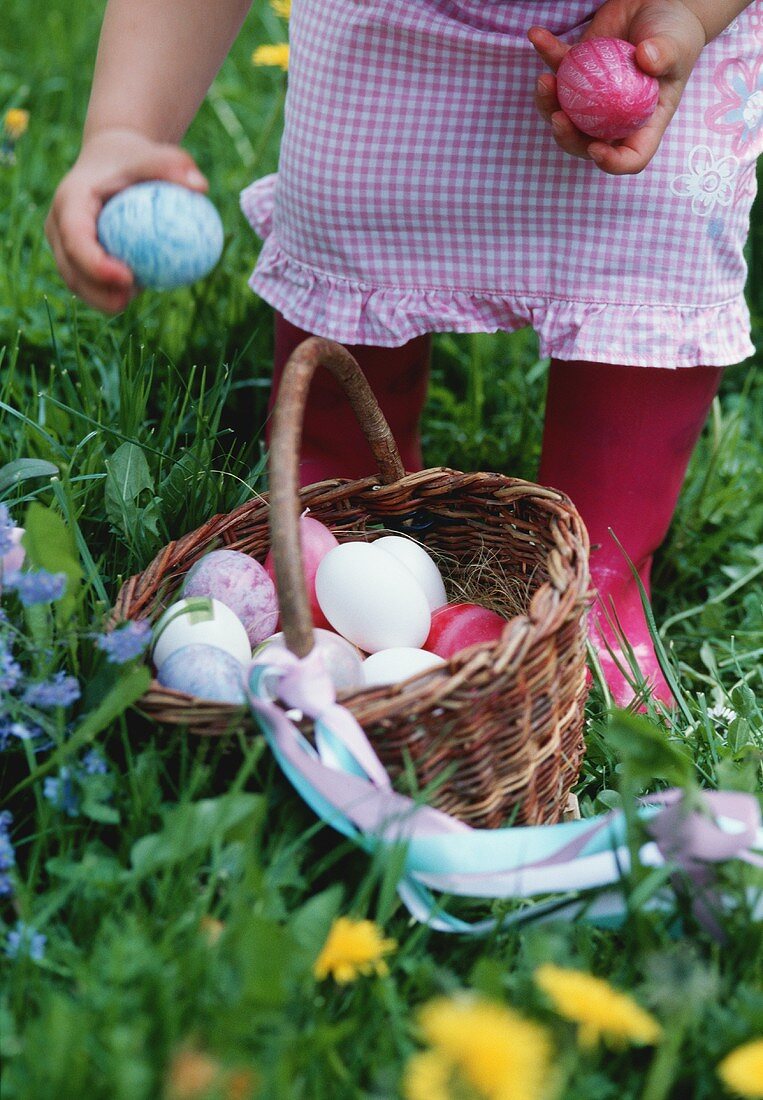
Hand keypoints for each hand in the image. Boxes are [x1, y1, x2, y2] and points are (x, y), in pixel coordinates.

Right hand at [45, 129, 207, 312]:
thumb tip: (201, 187)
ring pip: (76, 282)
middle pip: (70, 269)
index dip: (95, 264)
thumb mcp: (155, 156)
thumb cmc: (136, 160)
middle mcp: (57, 224)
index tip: (127, 278)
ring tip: (136, 295)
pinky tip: (137, 291)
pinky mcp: (73, 256)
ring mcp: (62, 244)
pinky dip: (108, 292)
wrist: (111, 161)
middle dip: (96, 292)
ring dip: (102, 298)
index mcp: (70, 201)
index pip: (76, 238)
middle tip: (130, 299)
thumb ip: (175, 165)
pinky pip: (88, 283)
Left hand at [528, 0, 706, 173]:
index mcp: (644, 122)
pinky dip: (546, 52)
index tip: (596, 148)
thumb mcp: (677, 44)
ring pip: (563, 114)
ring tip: (544, 79)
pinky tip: (537, 36)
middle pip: (585, 143)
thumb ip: (666, 54)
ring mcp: (592, 98)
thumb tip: (647, 58)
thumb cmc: (674, 31)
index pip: (631, 157)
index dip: (612, 163)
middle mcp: (614, 118)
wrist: (658, 3)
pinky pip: (557, 68)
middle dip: (567, 137)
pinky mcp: (578, 70)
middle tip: (558, 117)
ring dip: (547, 102)